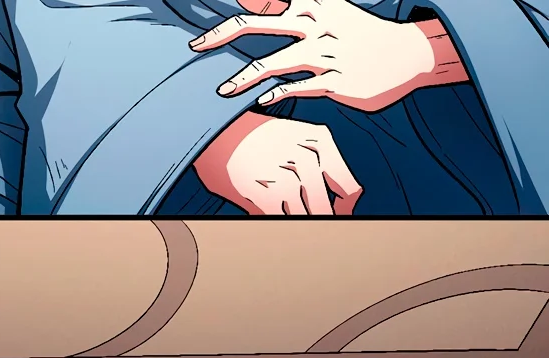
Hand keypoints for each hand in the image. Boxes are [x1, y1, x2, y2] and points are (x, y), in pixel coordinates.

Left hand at [190, 0, 465, 113]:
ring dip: (241, 79)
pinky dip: (276, 96)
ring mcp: (321, 53)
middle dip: (220, 34)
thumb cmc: (363, 33)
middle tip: (196, 45)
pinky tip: (261, 101)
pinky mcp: (333, 81)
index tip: (207, 15)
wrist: (406, 53)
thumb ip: (303, 7)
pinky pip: (296, 90)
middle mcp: (312, 22)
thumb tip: (271, 5)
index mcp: (311, 0)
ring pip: (270, 64)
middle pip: (254, 23)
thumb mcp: (333, 6)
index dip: (239, 0)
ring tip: (222, 91)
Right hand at [196, 109, 360, 209]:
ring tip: (290, 222)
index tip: (340, 215)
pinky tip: (271, 216)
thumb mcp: (294, 136)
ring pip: (306, 218)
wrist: (214, 127)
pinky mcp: (264, 194)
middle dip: (322, 221)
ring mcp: (285, 178)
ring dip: (300, 224)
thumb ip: (317, 163)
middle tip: (315, 227)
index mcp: (320, 140)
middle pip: (327, 209)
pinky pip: (282, 221)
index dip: (346, 209)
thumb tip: (335, 200)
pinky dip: (279, 223)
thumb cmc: (252, 135)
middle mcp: (306, 158)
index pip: (349, 188)